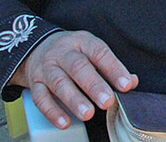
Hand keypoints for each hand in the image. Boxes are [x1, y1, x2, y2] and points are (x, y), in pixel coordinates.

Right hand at [10, 30, 138, 128]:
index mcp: (83, 42)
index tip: (126, 85)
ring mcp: (46, 67)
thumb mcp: (92, 52)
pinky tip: (65, 122)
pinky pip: (40, 98)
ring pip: (59, 82)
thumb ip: (111, 67)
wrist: (36, 48)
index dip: (114, 68)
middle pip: (78, 67)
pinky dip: (52, 111)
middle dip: (94, 86)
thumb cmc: (73, 53)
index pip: (100, 52)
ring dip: (74, 100)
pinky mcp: (34, 83)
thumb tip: (132, 82)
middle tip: (107, 102)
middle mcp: (63, 52)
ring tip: (88, 114)